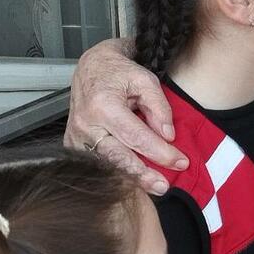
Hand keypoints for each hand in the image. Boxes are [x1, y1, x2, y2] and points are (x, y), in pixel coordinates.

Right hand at [65, 38, 187, 194]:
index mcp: (102, 105)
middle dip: (143, 175)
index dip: (160, 152)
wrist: (91, 67)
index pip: (137, 137)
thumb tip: (168, 136)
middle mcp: (85, 124)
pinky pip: (97, 163)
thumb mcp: (145, 80)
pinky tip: (134, 179)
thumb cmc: (118, 72)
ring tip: (153, 186)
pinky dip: (117, 172)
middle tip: (163, 186)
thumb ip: (159, 107)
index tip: (181, 161)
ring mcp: (76, 136)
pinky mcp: (73, 144)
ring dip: (131, 178)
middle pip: (117, 158)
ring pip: (106, 165)